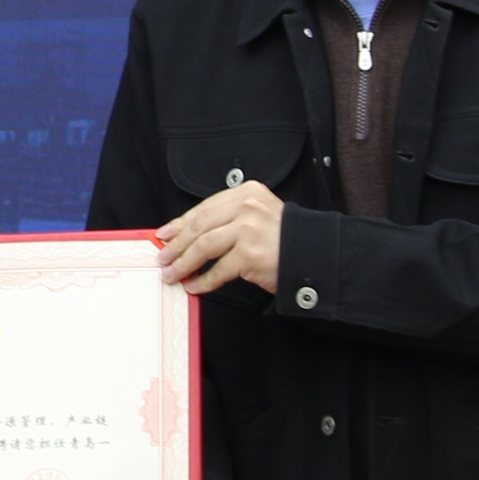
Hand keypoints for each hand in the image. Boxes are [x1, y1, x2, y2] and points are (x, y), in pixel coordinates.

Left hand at [158, 183, 284, 297]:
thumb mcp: (259, 215)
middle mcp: (248, 207)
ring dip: (184, 263)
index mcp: (247, 193)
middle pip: (200, 225)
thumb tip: (189, 235)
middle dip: (177, 245)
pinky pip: (218, 269)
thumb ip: (229, 219)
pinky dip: (204, 280)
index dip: (181, 223)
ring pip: (204, 246)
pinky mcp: (250, 254)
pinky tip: (196, 286)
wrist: (314, 256)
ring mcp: (249, 229)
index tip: (165, 234)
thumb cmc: (285, 240)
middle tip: (164, 258)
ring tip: (173, 274)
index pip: (205, 208)